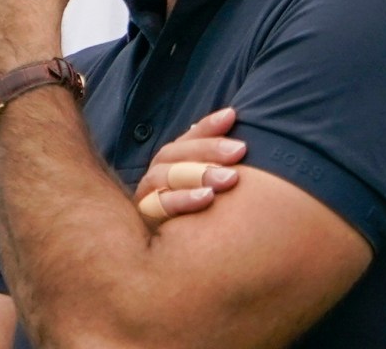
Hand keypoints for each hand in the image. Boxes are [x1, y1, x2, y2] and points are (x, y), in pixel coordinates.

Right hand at [133, 108, 246, 228]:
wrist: (164, 270)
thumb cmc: (196, 226)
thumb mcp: (208, 192)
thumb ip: (215, 167)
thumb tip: (236, 129)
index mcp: (168, 166)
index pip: (186, 139)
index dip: (207, 127)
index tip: (232, 115)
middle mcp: (154, 179)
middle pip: (174, 154)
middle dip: (208, 149)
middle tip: (240, 150)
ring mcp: (146, 199)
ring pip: (165, 176)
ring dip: (197, 172)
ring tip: (229, 176)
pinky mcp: (145, 222)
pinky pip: (158, 206)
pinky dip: (182, 200)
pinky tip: (207, 198)